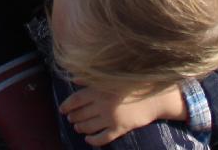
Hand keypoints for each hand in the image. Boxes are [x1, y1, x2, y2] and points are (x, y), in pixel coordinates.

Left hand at [59, 84, 186, 146]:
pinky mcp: (120, 128)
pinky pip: (102, 138)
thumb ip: (92, 79)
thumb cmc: (133, 84)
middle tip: (70, 118)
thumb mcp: (112, 77)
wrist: (155, 96)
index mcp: (99, 90)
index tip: (62, 109)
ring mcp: (111, 118)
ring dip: (80, 128)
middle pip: (80, 114)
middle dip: (73, 117)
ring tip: (77, 127)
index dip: (66, 105)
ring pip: (89, 127)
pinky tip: (89, 139)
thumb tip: (74, 79)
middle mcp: (103, 104)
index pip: (76, 99)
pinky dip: (93, 140)